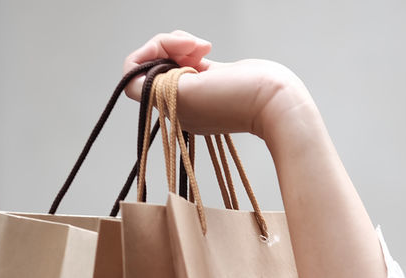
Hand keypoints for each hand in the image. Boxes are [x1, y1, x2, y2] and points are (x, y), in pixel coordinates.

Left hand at [123, 30, 311, 139]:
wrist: (275, 101)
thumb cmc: (236, 98)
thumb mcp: (186, 92)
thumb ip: (155, 85)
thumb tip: (130, 78)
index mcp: (167, 107)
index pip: (133, 79)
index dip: (145, 57)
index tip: (168, 52)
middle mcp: (177, 100)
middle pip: (153, 63)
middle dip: (169, 46)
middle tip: (195, 48)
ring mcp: (193, 88)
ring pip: (170, 56)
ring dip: (182, 44)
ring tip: (203, 49)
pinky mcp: (209, 76)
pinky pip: (187, 57)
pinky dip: (191, 47)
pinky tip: (207, 50)